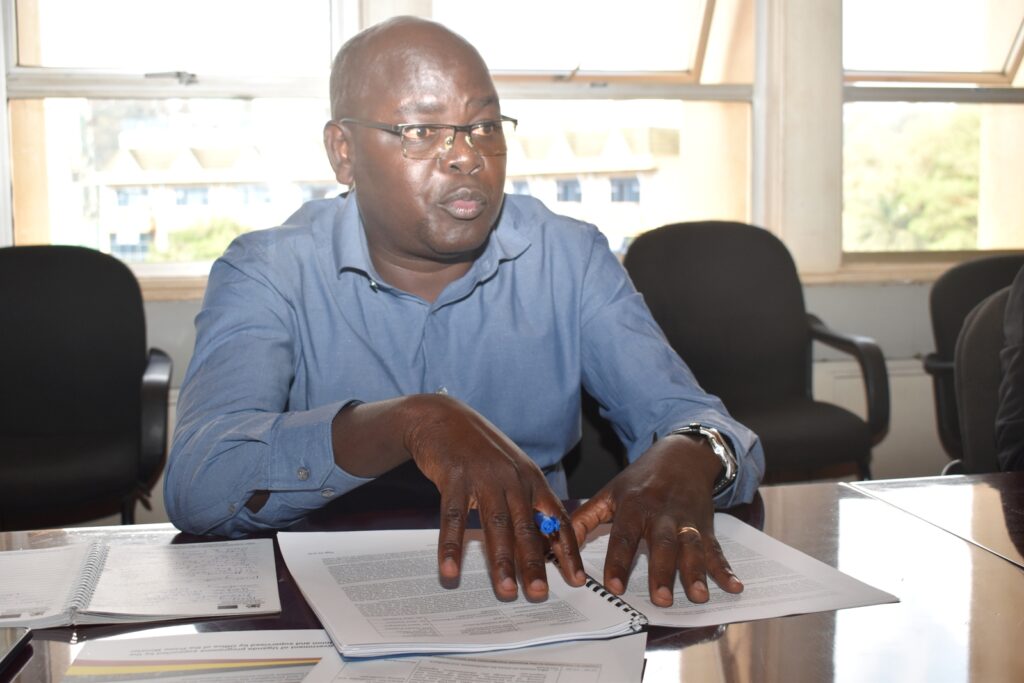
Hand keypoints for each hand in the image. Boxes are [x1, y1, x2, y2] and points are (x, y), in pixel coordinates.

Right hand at [404, 395, 586, 600]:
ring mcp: (483, 477)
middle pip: (527, 527)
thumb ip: (525, 501)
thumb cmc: (478, 449)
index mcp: (531, 479)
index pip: (556, 519)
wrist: (441, 416)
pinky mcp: (454, 477)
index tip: (575, 579)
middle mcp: (512, 478)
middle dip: (535, 564)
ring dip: (500, 561)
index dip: (567, 551)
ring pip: (495, 525)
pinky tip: (450, 570)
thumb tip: (540, 542)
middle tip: (539, 594)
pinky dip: (451, 546)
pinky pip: (453, 517)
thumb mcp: (510, 469)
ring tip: (505, 590)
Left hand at [570, 435, 742, 605]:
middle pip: (662, 544)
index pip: (624, 536)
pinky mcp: (705, 527)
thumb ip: (585, 518)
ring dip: (696, 572)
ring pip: (692, 547)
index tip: (613, 586)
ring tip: (699, 596)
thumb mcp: (610, 492)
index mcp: (634, 506)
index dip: (618, 561)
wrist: (681, 455)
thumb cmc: (640, 479)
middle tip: (661, 599)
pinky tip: (735, 587)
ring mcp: (687, 520)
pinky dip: (727, 569)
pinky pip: (717, 549)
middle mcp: (662, 513)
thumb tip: (556, 543)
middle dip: (662, 572)